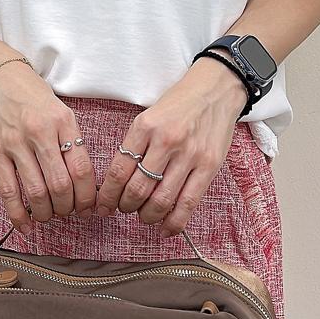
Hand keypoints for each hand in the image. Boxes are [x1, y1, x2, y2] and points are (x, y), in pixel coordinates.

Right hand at [0, 62, 97, 234]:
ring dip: (47, 212)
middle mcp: (39, 132)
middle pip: (60, 185)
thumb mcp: (62, 111)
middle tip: (70, 211)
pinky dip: (18, 214)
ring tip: (50, 214)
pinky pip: (7, 192)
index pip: (82, 169)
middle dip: (69, 208)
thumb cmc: (33, 96)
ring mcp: (14, 143)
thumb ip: (73, 143)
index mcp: (62, 122)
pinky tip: (26, 225)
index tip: (89, 206)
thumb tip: (84, 185)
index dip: (88, 196)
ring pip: (36, 192)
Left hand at [93, 61, 248, 235]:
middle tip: (124, 208)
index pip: (118, 170)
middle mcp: (167, 141)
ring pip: (161, 200)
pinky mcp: (209, 165)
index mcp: (145, 127)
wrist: (215, 89)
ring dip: (147, 215)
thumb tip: (119, 182)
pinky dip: (174, 222)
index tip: (104, 205)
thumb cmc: (180, 104)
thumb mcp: (149, 116)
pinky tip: (165, 228)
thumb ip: (135, 146)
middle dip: (125, 206)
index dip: (108, 195)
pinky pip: (188, 203)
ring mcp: (190, 154)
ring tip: (144, 215)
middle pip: (137, 189)